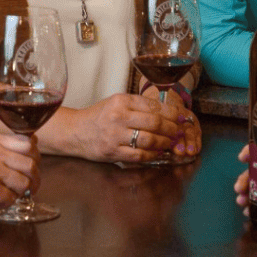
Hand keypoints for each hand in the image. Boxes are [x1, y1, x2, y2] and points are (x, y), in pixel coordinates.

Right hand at [46, 91, 200, 163]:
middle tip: (178, 131)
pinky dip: (152, 155)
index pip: (153, 106)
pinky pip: (139, 155)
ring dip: (164, 142)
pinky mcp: (113, 152)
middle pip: (154, 123)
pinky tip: (158, 153)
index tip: (181, 116)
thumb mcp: (117, 102)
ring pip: (149, 140)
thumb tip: (167, 110)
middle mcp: (118, 117)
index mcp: (121, 101)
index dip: (171, 113)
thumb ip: (139, 105)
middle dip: (171, 128)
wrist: (75, 132)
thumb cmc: (99, 116)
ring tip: (171, 142)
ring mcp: (115, 136)